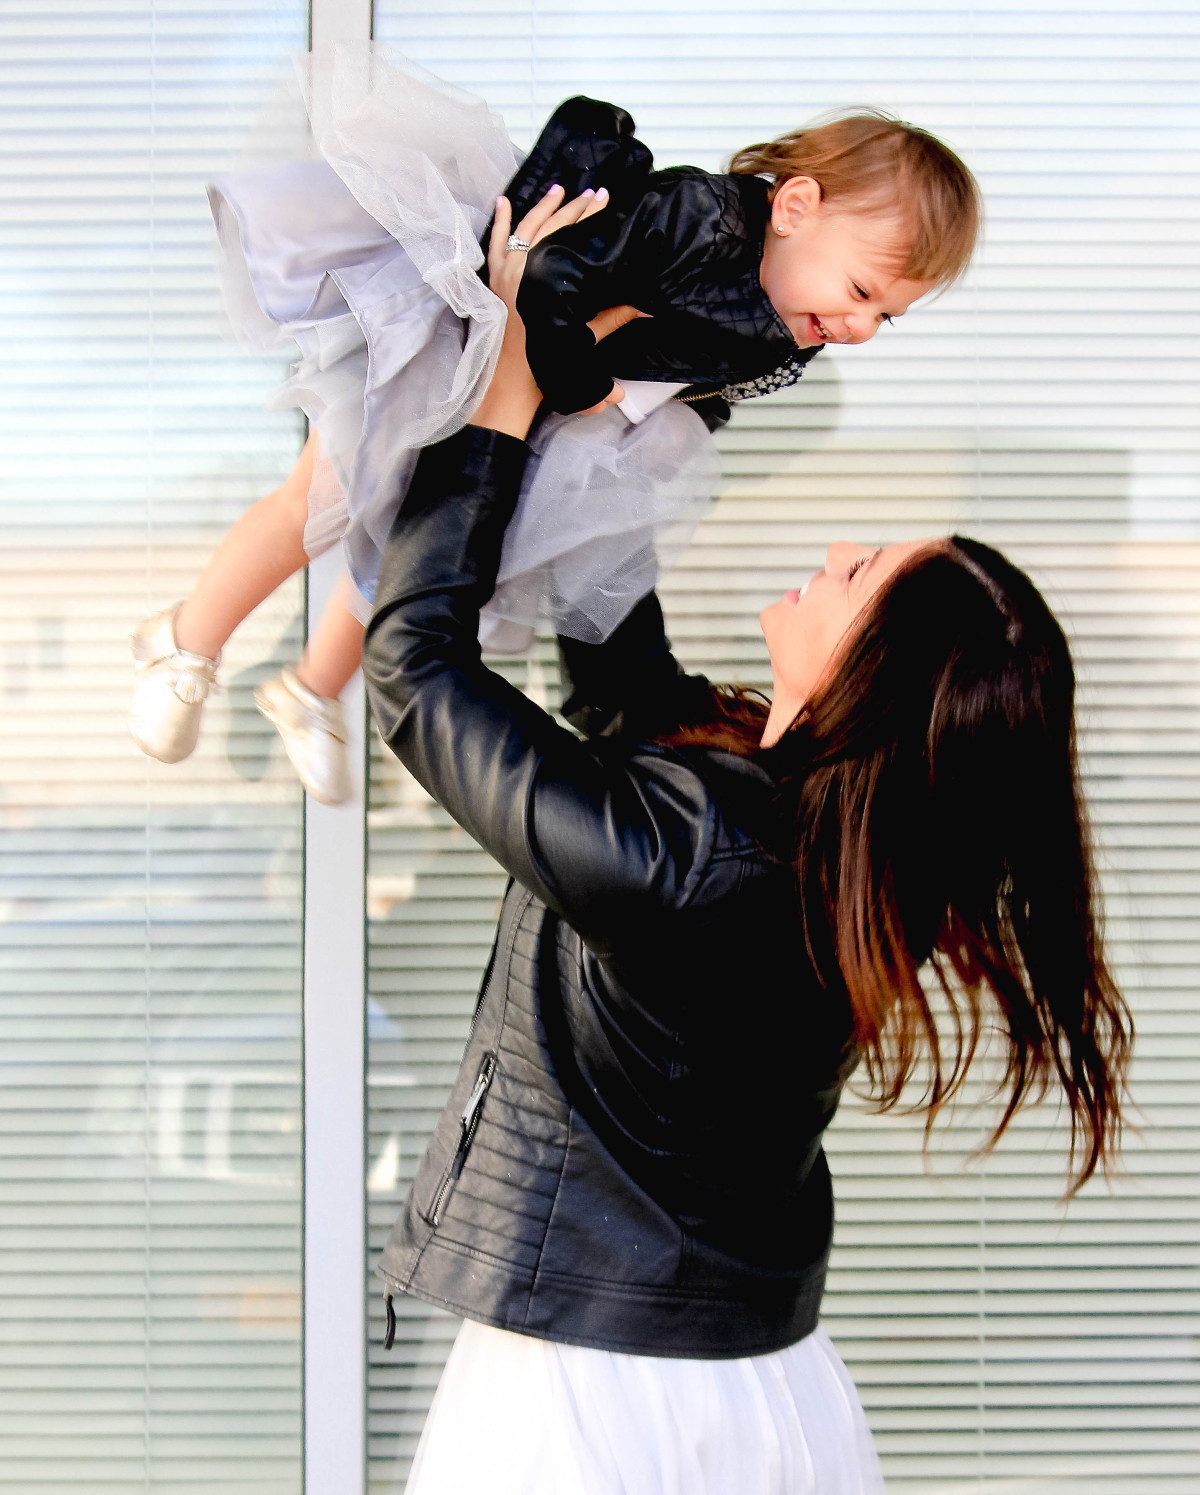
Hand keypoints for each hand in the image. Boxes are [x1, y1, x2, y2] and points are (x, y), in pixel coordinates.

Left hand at [470, 186, 645, 438]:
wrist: (510, 384)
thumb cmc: (545, 363)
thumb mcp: (585, 337)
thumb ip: (614, 317)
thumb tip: (645, 306)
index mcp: (549, 279)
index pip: (573, 237)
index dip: (590, 217)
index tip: (605, 200)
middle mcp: (526, 269)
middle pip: (552, 227)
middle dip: (574, 207)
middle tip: (594, 193)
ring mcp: (507, 272)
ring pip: (525, 228)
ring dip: (544, 206)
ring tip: (559, 189)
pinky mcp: (494, 280)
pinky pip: (495, 243)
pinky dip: (500, 221)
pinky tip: (504, 202)